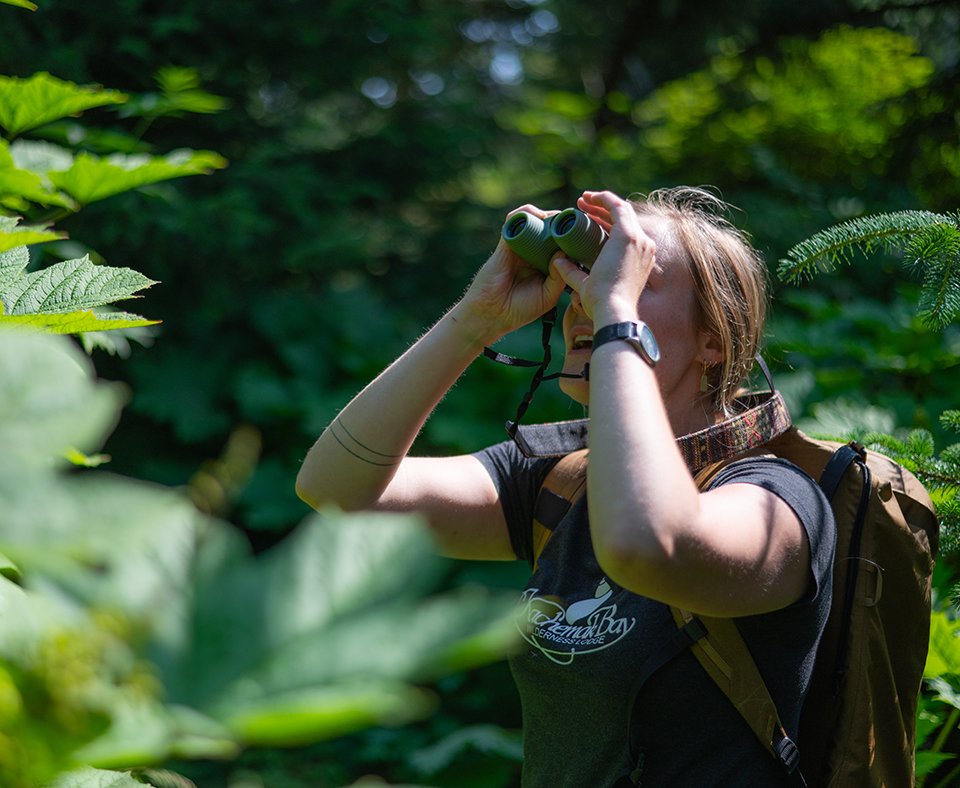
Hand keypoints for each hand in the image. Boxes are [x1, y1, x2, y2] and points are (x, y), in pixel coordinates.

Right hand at [453, 205, 566, 344]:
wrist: (492, 314)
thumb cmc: (520, 308)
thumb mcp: (549, 295)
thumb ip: (560, 277)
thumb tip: (565, 253)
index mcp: (545, 265)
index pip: (561, 245)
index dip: (573, 237)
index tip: (587, 233)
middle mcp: (533, 253)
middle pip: (549, 229)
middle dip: (562, 222)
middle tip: (575, 219)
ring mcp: (519, 247)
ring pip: (534, 221)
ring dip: (547, 215)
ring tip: (558, 218)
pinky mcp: (506, 243)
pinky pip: (514, 221)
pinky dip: (525, 213)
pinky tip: (537, 215)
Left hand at [553, 191, 657, 324]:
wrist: (612, 309)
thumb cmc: (602, 304)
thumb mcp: (586, 285)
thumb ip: (572, 273)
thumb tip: (557, 262)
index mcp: (639, 259)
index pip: (624, 233)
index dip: (605, 223)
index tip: (586, 219)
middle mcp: (644, 247)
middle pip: (624, 219)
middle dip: (602, 210)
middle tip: (581, 205)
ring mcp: (639, 240)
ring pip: (621, 210)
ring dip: (602, 202)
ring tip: (582, 199)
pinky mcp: (629, 235)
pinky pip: (617, 207)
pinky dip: (604, 199)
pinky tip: (590, 197)